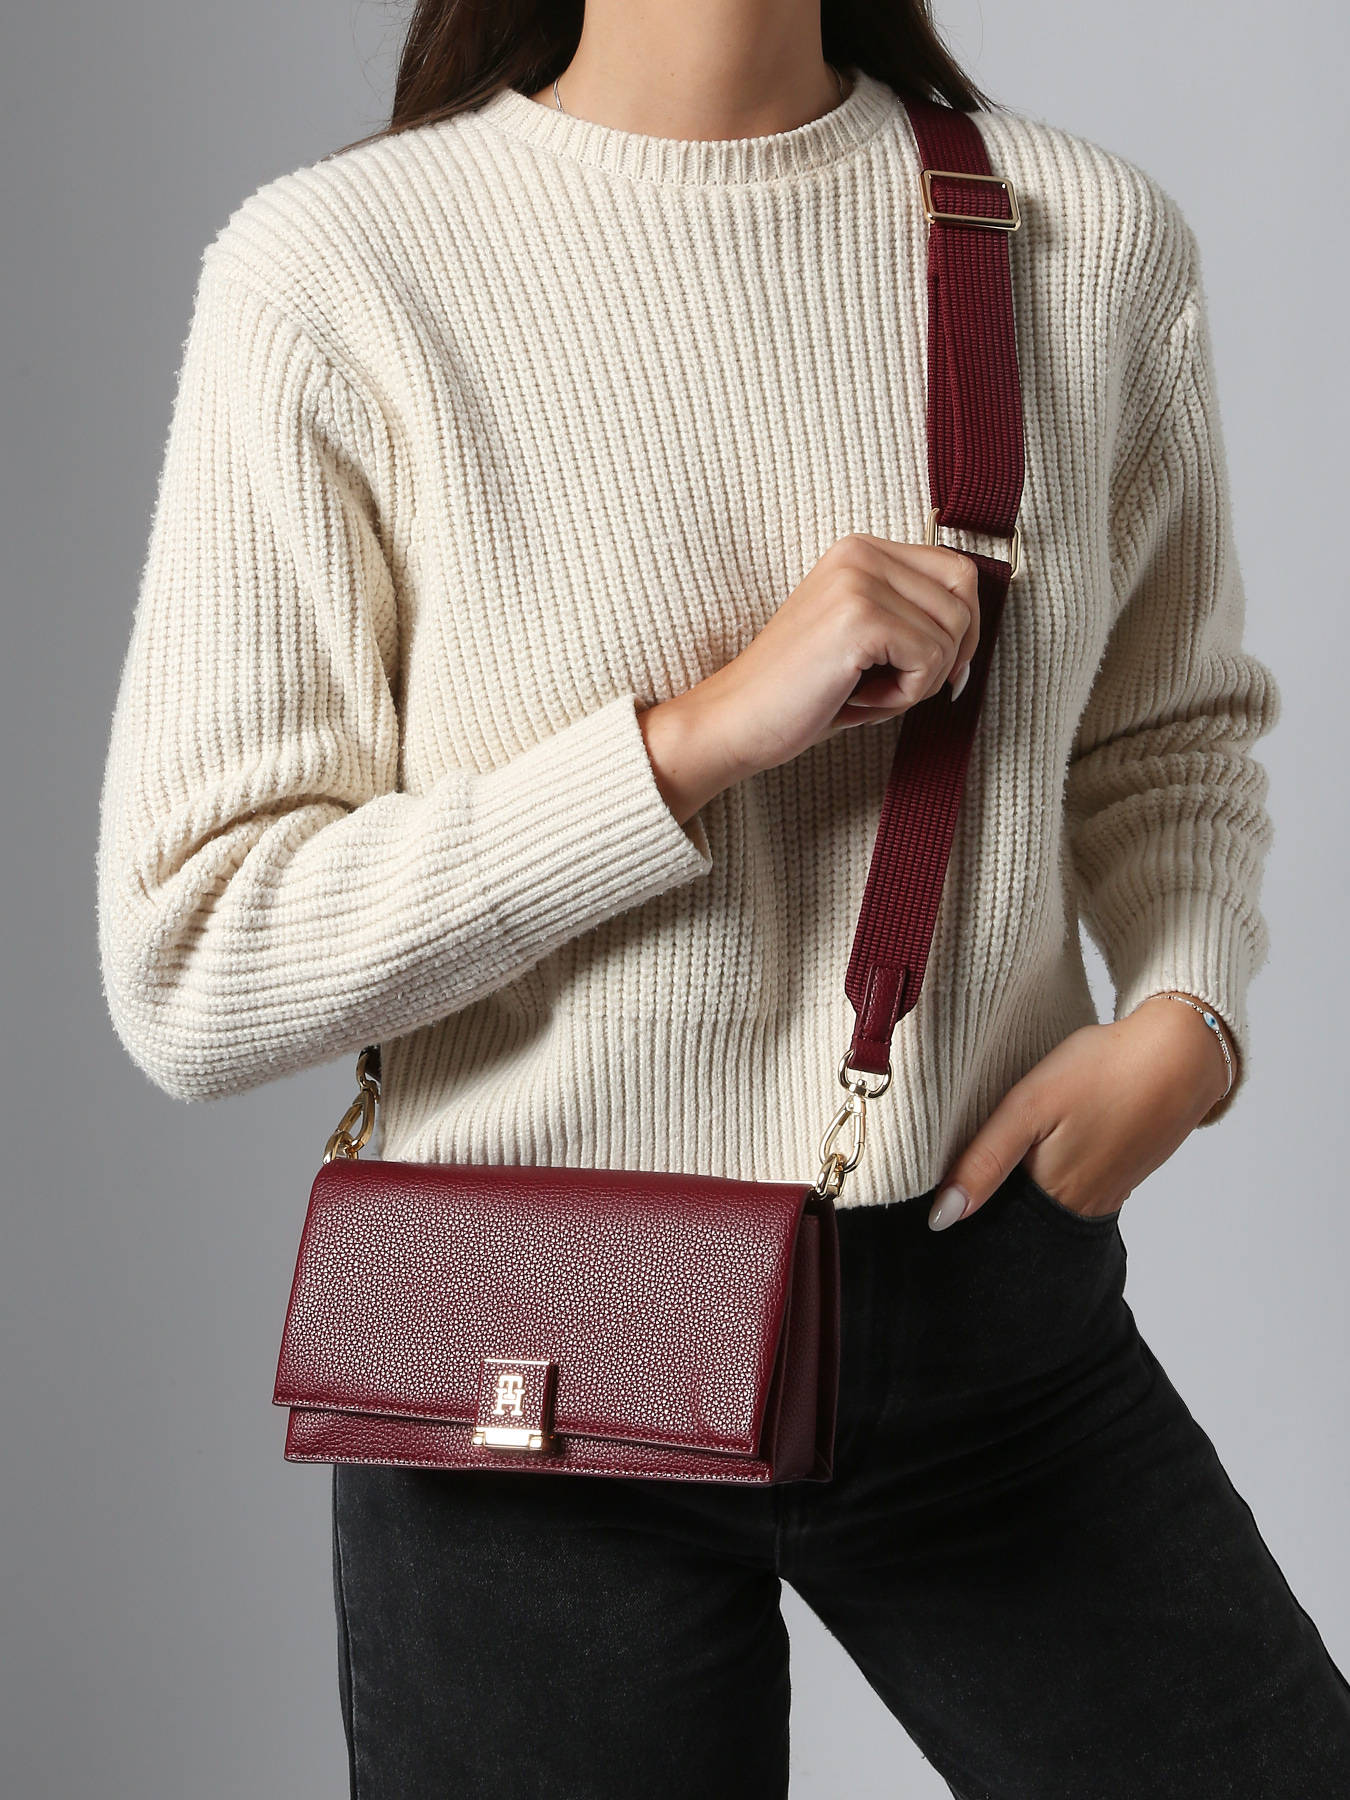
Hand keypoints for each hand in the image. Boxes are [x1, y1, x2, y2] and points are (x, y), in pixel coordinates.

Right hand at [638, 534, 980, 823]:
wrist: (736, 721)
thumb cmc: (801, 693)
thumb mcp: (866, 641)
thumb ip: (913, 620)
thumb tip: (974, 639)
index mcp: (861, 550)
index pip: (959, 572)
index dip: (960, 630)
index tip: (927, 671)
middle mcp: (860, 552)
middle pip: (965, 599)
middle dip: (945, 657)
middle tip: (894, 686)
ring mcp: (859, 581)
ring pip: (952, 635)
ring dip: (919, 682)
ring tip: (865, 692)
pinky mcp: (860, 618)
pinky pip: (931, 662)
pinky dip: (904, 696)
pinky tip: (856, 699)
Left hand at [927, 993, 1233, 1229]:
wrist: (1180, 1054)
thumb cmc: (1101, 1072)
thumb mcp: (1028, 1107)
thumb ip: (984, 1161)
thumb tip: (942, 1218)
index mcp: (1052, 1198)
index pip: (993, 1230)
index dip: (964, 1216)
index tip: (939, 1201)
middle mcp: (1080, 1209)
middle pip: (1020, 1223)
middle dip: (991, 1208)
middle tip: (963, 1175)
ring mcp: (1106, 1194)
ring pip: (1045, 1206)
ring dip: (1020, 1192)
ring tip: (1001, 1159)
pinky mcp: (1120, 1175)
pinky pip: (1074, 1189)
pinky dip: (1051, 1176)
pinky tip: (1045, 1148)